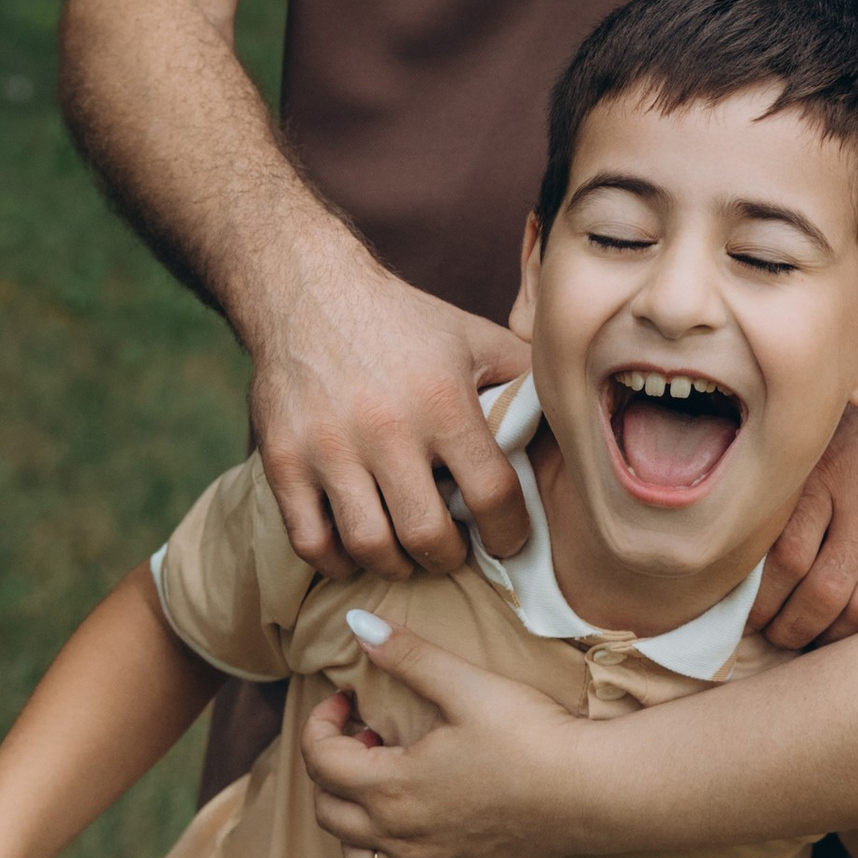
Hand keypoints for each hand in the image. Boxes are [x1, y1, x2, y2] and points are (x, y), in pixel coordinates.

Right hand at [245, 233, 531, 583]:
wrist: (306, 291)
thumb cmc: (402, 322)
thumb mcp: (474, 339)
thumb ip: (523, 383)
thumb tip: (574, 421)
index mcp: (443, 401)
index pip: (492, 494)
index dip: (509, 533)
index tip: (508, 540)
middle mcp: (386, 428)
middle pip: (428, 534)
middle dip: (450, 556)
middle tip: (454, 550)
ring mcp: (329, 448)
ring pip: (369, 546)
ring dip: (397, 565)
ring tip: (408, 555)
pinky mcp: (283, 460)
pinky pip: (311, 541)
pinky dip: (338, 561)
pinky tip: (355, 552)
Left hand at [299, 621, 588, 857]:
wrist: (593, 789)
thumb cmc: (530, 735)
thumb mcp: (465, 684)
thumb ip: (407, 655)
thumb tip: (357, 625)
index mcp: (391, 786)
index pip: (321, 760)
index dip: (321, 723)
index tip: (346, 699)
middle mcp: (402, 835)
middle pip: (329, 812)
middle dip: (334, 770)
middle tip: (370, 737)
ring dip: (354, 825)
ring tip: (386, 788)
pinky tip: (416, 851)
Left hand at [756, 369, 857, 650]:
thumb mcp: (822, 434)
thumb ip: (791, 486)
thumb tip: (740, 541)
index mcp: (830, 474)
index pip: (783, 560)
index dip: (759, 601)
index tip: (747, 615)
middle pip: (820, 593)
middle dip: (789, 628)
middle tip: (775, 635)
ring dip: (831, 637)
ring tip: (813, 638)